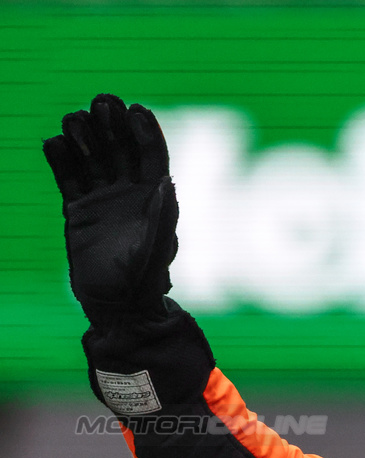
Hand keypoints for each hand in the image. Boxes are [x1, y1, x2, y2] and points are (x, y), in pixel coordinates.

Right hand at [43, 93, 177, 326]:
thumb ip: (161, 214)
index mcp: (156, 197)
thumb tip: (166, 180)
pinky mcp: (77, 211)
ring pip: (93, 158)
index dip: (145, 131)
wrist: (116, 305)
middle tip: (102, 101)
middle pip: (121, 149)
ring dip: (85, 137)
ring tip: (74, 118)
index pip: (152, 155)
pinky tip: (54, 143)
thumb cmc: (144, 278)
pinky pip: (68, 179)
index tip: (136, 109)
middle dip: (113, 125)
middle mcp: (130, 194)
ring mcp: (102, 200)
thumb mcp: (157, 246)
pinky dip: (61, 160)